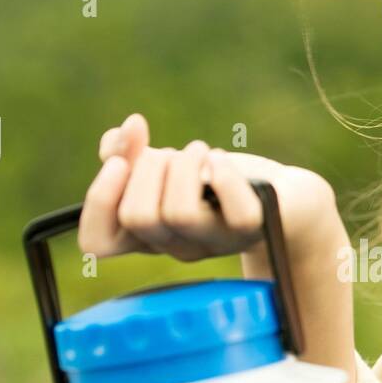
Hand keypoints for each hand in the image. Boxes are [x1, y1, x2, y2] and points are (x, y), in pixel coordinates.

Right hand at [78, 112, 339, 264]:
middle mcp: (176, 246)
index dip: (98, 202)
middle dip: (147, 168)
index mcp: (146, 234)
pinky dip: (221, 172)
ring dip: (183, 165)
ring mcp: (214, 243)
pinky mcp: (251, 229)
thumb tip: (120, 137)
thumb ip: (129, 154)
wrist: (284, 196)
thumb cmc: (216, 181)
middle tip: (170, 154)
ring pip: (178, 214)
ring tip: (200, 151)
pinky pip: (232, 209)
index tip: (117, 163)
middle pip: (138, 218)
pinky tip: (220, 160)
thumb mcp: (165, 165)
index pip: (97, 243)